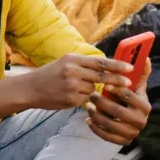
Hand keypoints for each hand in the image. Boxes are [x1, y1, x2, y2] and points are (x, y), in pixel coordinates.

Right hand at [0, 53, 133, 117]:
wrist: (30, 88)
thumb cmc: (50, 74)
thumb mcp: (65, 63)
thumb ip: (84, 65)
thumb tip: (106, 68)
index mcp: (73, 59)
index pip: (100, 62)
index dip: (116, 65)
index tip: (129, 68)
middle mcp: (73, 71)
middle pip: (102, 76)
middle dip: (117, 80)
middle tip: (129, 82)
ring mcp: (71, 86)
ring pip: (93, 89)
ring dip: (90, 90)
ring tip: (74, 87)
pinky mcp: (70, 100)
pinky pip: (85, 99)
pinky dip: (82, 98)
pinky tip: (69, 95)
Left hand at [85, 58, 151, 145]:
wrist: (130, 118)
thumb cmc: (130, 98)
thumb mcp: (136, 86)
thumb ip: (140, 73)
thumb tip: (146, 58)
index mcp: (145, 106)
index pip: (129, 96)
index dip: (116, 89)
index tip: (104, 84)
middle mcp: (141, 121)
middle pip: (118, 111)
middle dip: (103, 103)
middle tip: (92, 95)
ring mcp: (132, 133)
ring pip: (111, 125)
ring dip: (97, 115)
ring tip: (88, 106)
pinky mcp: (123, 141)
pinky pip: (107, 136)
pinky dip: (96, 128)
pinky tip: (88, 119)